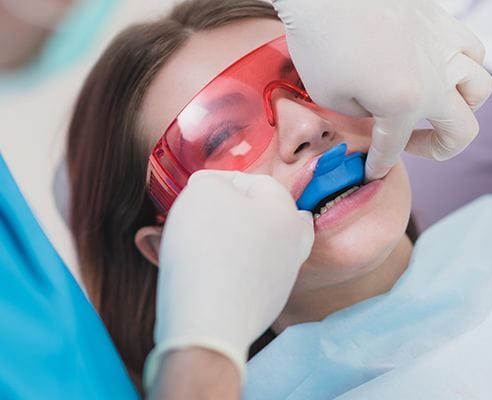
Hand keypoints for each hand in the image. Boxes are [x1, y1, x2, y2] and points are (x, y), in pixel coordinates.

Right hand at [144, 170, 313, 388]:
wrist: (208, 321)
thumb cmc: (208, 247)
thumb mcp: (204, 191)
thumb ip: (211, 181)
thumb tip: (212, 189)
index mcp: (286, 210)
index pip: (252, 181)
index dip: (218, 182)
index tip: (192, 192)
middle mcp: (292, 243)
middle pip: (259, 216)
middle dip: (226, 213)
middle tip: (198, 218)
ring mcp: (281, 277)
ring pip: (250, 246)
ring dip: (221, 240)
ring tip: (188, 244)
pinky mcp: (265, 304)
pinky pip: (242, 275)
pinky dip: (222, 268)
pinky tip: (198, 271)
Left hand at [220, 0, 491, 179]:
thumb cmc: (319, 40)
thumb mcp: (329, 96)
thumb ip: (361, 115)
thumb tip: (376, 111)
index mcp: (404, 104)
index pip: (394, 147)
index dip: (380, 164)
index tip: (371, 172)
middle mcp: (436, 78)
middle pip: (462, 130)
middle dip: (438, 149)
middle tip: (411, 145)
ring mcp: (444, 46)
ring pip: (479, 88)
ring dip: (461, 107)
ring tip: (433, 106)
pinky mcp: (441, 19)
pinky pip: (472, 50)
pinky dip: (463, 67)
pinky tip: (438, 66)